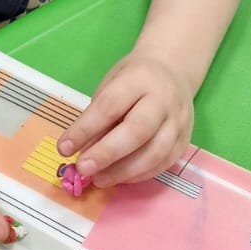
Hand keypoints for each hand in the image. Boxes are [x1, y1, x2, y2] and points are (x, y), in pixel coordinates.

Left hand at [56, 51, 193, 187]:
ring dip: (124, 171)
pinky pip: (164, 163)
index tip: (64, 148)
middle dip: (107, 154)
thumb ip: (98, 116)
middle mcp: (163, 99)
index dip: (85, 129)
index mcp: (139, 79)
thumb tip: (82, 151)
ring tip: (99, 179)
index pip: (109, 105)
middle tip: (84, 169)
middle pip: (137, 130)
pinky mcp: (186, 140)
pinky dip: (140, 175)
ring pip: (155, 152)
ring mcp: (179, 121)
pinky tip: (121, 178)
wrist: (173, 70)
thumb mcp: (111, 85)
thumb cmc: (133, 79)